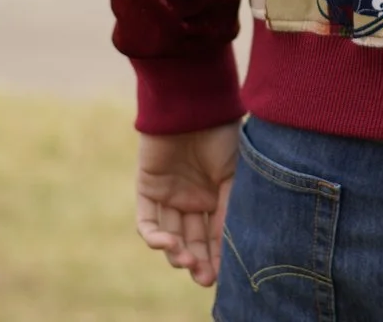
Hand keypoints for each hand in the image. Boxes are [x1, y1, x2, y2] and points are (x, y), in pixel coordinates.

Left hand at [134, 122, 238, 288]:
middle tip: (203, 278)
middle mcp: (194, 198)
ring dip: (177, 253)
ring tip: (185, 260)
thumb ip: (230, 210)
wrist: (193, 105)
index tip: (222, 277)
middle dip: (198, 262)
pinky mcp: (148, 188)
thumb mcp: (235, 177)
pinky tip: (166, 243)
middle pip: (193, 241)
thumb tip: (230, 251)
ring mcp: (170, 194)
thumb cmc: (221, 135)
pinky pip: (147, 221)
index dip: (219, 258)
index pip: (217, 236)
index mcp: (218, 196)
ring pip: (170, 236)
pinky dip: (154, 237)